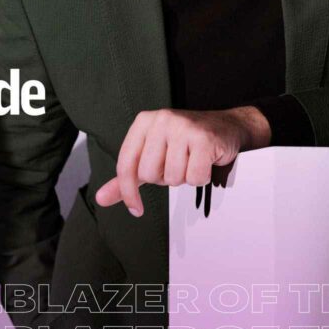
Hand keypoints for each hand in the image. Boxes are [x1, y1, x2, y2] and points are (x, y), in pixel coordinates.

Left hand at [95, 106, 270, 215]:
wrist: (227, 127)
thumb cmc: (186, 144)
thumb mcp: (153, 155)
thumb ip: (127, 177)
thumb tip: (101, 198)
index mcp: (144, 122)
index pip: (126, 164)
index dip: (128, 191)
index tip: (136, 208)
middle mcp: (161, 120)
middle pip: (150, 174)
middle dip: (165, 178)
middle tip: (178, 164)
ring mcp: (183, 128)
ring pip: (173, 178)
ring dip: (184, 178)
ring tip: (192, 161)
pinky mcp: (203, 139)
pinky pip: (193, 178)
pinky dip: (201, 178)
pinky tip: (205, 162)